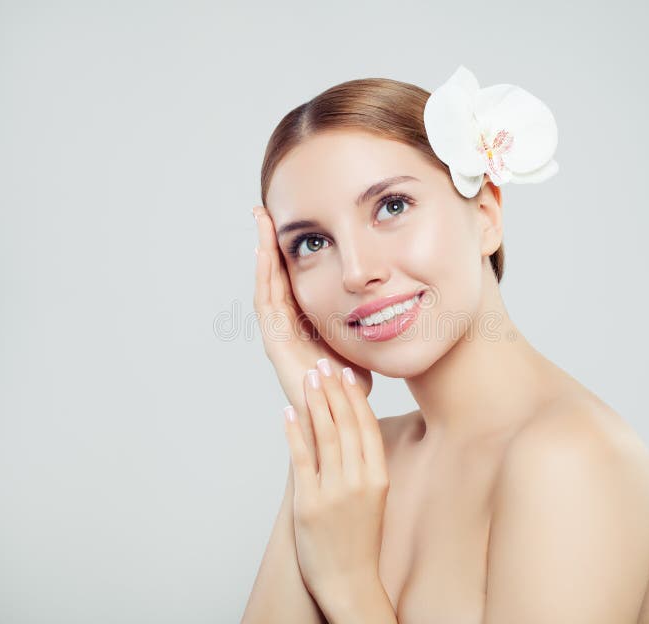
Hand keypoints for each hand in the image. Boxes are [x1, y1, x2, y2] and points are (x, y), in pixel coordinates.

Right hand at [253, 205, 372, 469]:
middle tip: (263, 211)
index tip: (287, 221)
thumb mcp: (360, 341)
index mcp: (302, 321)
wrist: (340, 416)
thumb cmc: (352, 384)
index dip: (286, 250)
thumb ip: (363, 321)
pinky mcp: (277, 345)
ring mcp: (279, 334)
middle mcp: (287, 325)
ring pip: (267, 284)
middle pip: (274, 276)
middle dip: (268, 243)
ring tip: (261, 221)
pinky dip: (264, 277)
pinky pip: (267, 304)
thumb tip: (387, 297)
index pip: (290, 278)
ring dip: (262, 252)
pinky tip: (264, 252)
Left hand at [282, 360, 389, 602]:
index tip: (346, 373)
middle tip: (323, 363)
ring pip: (323, 435)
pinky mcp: (308, 502)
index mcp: (378, 477)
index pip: (366, 426)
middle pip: (344, 424)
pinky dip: (293, 432)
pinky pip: (300, 459)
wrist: (350, 581)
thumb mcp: (374, 497)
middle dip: (332, 390)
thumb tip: (349, 429)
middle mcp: (358, 480)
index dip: (354, 397)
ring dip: (314, 402)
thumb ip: (364, 464)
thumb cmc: (361, 538)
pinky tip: (287, 413)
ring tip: (308, 378)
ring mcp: (332, 491)